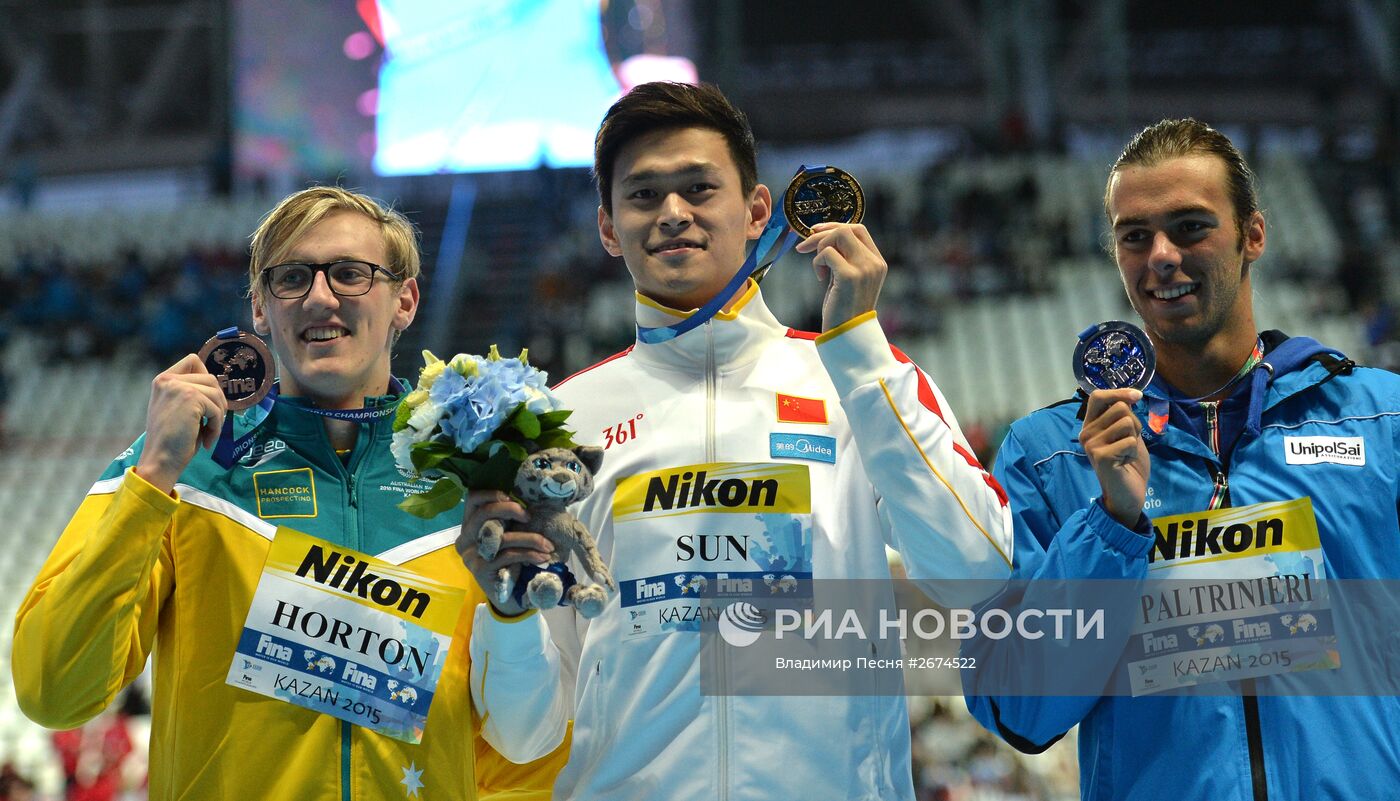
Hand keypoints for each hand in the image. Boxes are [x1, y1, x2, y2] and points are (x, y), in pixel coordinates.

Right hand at [133, 354, 226, 493]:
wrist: (160, 461)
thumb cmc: (172, 441)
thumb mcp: (179, 409)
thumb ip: (193, 393)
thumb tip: (219, 386)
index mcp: (163, 380)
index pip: (193, 361)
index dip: (206, 380)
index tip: (207, 403)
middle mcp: (167, 379)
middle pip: (211, 378)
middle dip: (217, 402)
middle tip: (211, 423)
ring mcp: (178, 387)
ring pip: (216, 392)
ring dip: (218, 416)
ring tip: (208, 433)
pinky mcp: (190, 398)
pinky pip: (217, 409)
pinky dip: (217, 426)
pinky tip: (206, 440)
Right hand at [456, 489, 554, 616]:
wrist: (509, 596)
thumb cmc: (510, 560)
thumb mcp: (507, 535)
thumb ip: (508, 520)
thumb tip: (529, 500)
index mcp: (469, 525)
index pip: (473, 499)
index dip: (492, 493)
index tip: (513, 498)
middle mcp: (465, 538)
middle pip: (484, 514)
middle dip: (510, 510)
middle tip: (529, 516)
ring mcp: (471, 555)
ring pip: (501, 538)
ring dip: (530, 539)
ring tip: (548, 545)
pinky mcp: (480, 569)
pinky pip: (508, 555)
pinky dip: (529, 554)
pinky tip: (542, 557)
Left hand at [793, 222, 886, 331]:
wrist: (847, 334)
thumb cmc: (844, 308)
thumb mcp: (848, 278)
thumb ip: (844, 258)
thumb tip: (822, 235)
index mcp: (877, 262)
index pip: (859, 230)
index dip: (835, 227)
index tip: (816, 233)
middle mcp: (874, 263)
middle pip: (847, 229)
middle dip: (822, 234)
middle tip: (804, 247)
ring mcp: (864, 268)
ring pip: (838, 235)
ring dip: (820, 248)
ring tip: (819, 268)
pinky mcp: (850, 276)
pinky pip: (827, 253)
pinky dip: (817, 262)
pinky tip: (821, 278)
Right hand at [1078, 389, 1149, 527]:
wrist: (1127, 495)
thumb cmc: (1128, 464)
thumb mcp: (1128, 434)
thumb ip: (1125, 416)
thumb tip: (1132, 395)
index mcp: (1090, 425)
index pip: (1098, 397)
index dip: (1119, 392)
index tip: (1138, 396)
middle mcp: (1086, 433)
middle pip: (1120, 407)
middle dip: (1135, 423)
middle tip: (1129, 442)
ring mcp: (1092, 445)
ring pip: (1127, 422)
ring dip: (1135, 438)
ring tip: (1126, 453)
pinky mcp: (1101, 456)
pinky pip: (1130, 440)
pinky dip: (1134, 451)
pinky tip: (1125, 462)